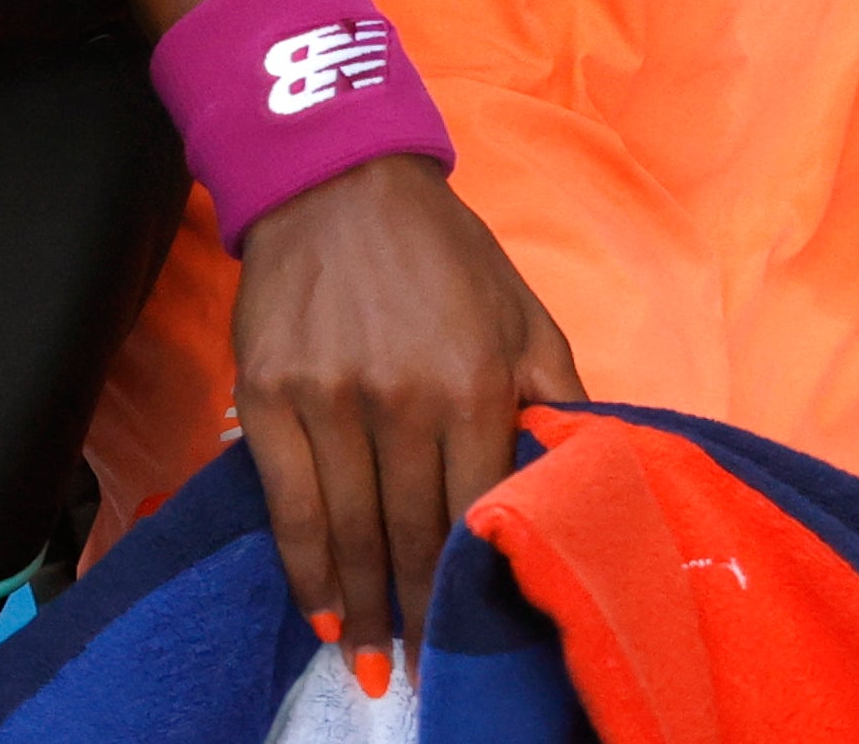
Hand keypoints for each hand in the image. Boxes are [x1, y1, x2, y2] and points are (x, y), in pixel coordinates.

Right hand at [228, 152, 586, 677]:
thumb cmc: (444, 253)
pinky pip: (288, 505)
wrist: (338, 182)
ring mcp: (330, 399)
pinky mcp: (270, 395)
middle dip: (417, 616)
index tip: (479, 635)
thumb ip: (555, 392)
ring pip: (349, 533)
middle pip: (412, 535)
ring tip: (370, 667)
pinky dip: (304, 570)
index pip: (479, 509)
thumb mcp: (522, 311)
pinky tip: (320, 615)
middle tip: (420, 676)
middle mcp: (401, 398)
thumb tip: (588, 467)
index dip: (476, 582)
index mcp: (473, 382)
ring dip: (359, 611)